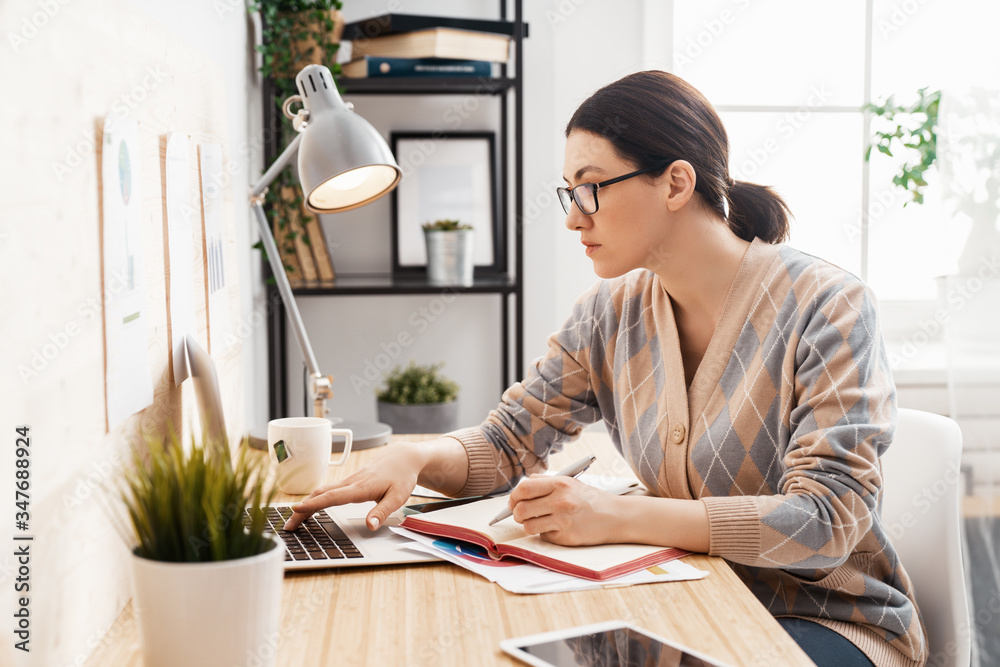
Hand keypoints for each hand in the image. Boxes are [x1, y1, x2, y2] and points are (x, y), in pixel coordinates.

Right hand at [282, 443, 421, 531]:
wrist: (403, 457)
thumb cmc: (401, 476)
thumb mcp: (398, 497)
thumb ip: (382, 512)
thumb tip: (369, 526)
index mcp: (361, 487)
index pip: (333, 497)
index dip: (314, 505)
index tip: (296, 510)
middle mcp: (351, 482)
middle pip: (320, 495)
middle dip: (302, 510)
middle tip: (287, 525)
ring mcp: (349, 481)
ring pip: (322, 492)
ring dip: (306, 505)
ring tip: (293, 521)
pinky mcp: (349, 482)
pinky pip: (327, 490)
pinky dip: (315, 499)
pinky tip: (309, 508)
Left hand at [509, 474, 621, 545]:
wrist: (614, 516)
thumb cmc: (589, 498)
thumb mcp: (569, 482)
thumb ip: (545, 482)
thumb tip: (521, 487)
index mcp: (560, 484)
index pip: (524, 489)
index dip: (513, 497)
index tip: (513, 502)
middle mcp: (561, 501)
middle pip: (521, 509)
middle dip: (517, 513)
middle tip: (521, 514)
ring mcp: (563, 521)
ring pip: (528, 526)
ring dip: (530, 525)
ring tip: (540, 521)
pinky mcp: (566, 537)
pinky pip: (543, 536)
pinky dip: (546, 533)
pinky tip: (558, 527)